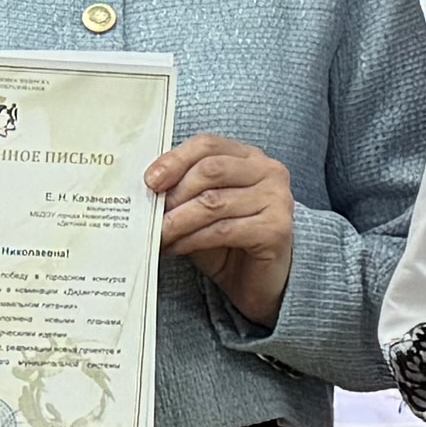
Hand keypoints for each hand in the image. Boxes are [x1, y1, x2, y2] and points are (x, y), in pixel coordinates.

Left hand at [148, 134, 296, 328]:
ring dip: (178, 221)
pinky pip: (223, 230)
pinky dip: (192, 239)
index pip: (208, 145)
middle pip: (210, 170)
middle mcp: (269, 172)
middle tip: (151, 215)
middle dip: (175, 193)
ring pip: (213, 202)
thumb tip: (148, 187)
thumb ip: (184, 191)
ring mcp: (277, 199)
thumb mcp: (203, 208)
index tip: (150, 182)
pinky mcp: (276, 229)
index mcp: (249, 158)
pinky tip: (177, 248)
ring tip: (160, 235)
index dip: (175, 160)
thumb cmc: (229, 241)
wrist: (260, 281)